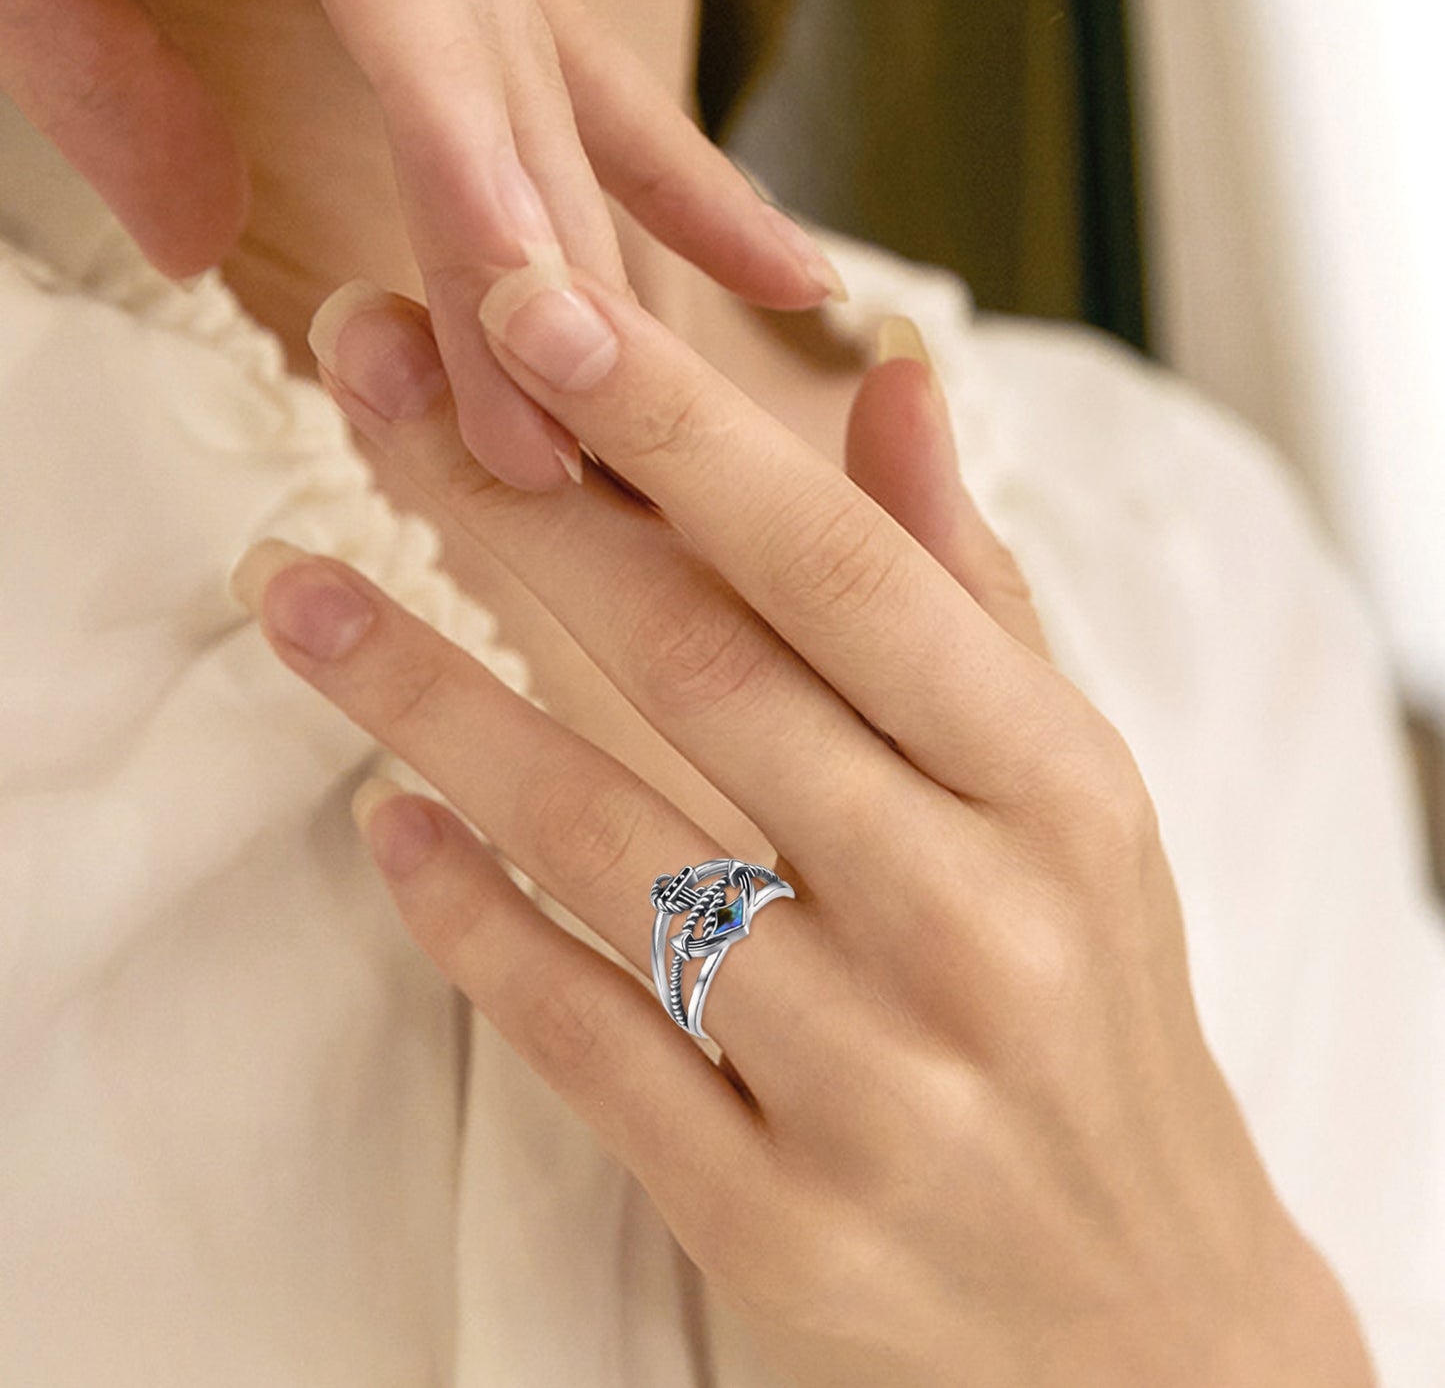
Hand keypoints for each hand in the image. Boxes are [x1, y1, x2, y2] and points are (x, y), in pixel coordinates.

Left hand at [0, 0, 838, 489]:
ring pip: (599, 157)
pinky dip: (702, 205)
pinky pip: (628, 118)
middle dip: (556, 331)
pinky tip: (794, 286)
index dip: (492, 237)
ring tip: (661, 450)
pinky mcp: (522, 7)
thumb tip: (197, 238)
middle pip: (536, 155)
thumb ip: (80, 42)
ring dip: (627, 306)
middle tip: (560, 484)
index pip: (440, 88)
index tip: (529, 392)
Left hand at [230, 273, 1376, 1386]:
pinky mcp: (774, 1220)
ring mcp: (870, 1087)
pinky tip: (389, 825)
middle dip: (510, 513)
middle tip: (364, 385)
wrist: (1136, 1309)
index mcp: (1057, 790)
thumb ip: (964, 590)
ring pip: (607, 852)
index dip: (677, 428)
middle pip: (698, 675)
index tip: (530, 307)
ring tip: (300, 591)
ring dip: (430, 704)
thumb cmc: (1089, 1000)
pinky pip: (585, 1039)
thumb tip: (896, 377)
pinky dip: (468, 921)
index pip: (841, 572)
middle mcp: (972, 926)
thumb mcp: (1070, 793)